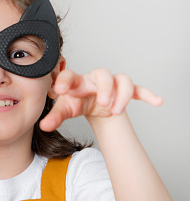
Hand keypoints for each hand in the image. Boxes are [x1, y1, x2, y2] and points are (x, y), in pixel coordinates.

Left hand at [40, 68, 163, 131]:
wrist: (90, 104)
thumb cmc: (75, 102)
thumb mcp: (64, 110)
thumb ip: (54, 117)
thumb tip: (43, 126)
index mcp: (76, 81)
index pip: (70, 75)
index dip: (65, 80)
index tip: (59, 88)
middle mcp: (95, 79)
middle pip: (102, 74)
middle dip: (104, 87)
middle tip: (102, 102)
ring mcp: (112, 84)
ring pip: (122, 80)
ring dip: (121, 94)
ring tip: (116, 110)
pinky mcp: (125, 91)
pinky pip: (138, 89)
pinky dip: (147, 94)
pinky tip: (157, 102)